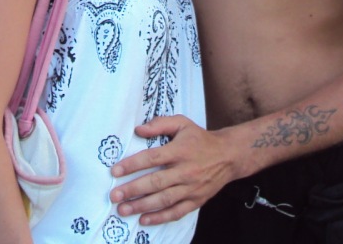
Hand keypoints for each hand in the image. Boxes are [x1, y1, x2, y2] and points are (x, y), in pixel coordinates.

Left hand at [108, 117, 236, 225]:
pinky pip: (177, 212)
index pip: (152, 158)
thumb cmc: (200, 138)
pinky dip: (160, 217)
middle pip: (155, 182)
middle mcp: (185, 170)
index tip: (115, 171)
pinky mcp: (196, 200)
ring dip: (142, 206)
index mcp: (180, 150)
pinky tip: (144, 220)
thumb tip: (138, 130)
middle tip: (114, 196)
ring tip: (123, 210)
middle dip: (133, 190)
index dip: (133, 165)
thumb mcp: (182, 123)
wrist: (228, 155)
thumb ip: (160, 124)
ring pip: (164, 199)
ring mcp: (192, 188)